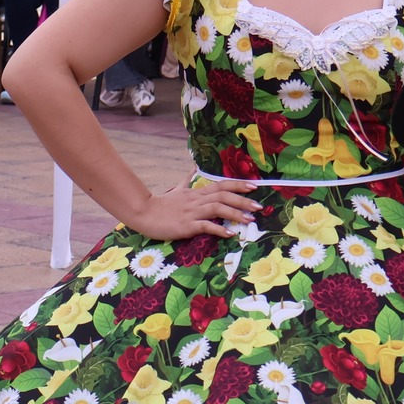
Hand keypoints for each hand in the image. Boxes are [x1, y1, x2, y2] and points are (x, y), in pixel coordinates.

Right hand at [126, 182, 259, 239]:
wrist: (144, 213)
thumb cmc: (161, 204)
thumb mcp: (176, 190)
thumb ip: (186, 182)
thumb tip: (192, 171)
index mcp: (196, 193)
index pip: (221, 185)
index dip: (238, 184)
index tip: (254, 186)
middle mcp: (197, 200)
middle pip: (223, 195)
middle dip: (243, 200)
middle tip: (259, 206)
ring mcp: (192, 212)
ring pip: (217, 208)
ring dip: (235, 213)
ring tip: (250, 220)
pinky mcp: (187, 225)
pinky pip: (206, 226)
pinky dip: (219, 229)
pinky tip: (230, 233)